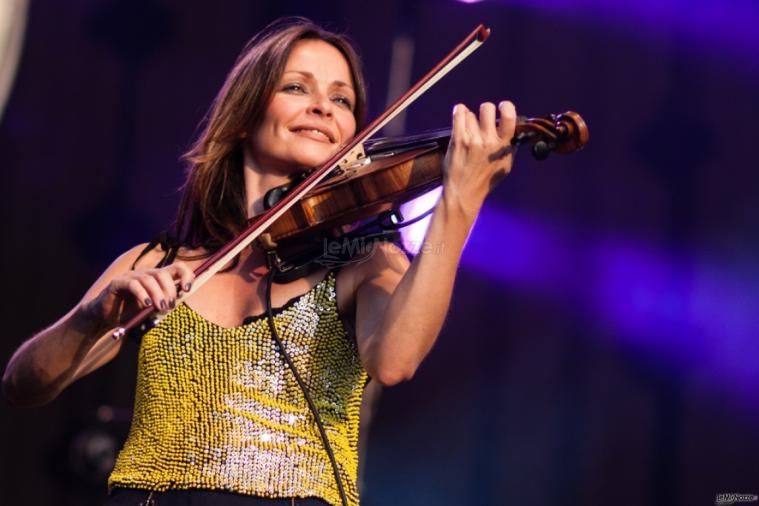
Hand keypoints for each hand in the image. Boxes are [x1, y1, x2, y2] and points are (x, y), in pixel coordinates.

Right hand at [82, 262, 195, 327]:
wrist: (105, 317)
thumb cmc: (131, 312)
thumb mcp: (152, 308)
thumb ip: (165, 302)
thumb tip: (179, 302)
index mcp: (157, 278)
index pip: (177, 267)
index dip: (186, 275)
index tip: (188, 289)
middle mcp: (146, 274)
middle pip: (163, 274)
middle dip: (170, 290)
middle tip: (170, 306)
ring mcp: (131, 276)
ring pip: (149, 279)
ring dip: (158, 294)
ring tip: (160, 308)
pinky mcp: (118, 282)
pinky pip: (133, 284)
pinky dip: (142, 294)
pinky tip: (146, 305)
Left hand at [442, 100, 516, 218]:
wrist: (463, 192)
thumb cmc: (485, 181)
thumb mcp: (505, 165)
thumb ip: (510, 147)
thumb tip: (515, 129)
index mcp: (503, 146)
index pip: (509, 117)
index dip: (506, 107)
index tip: (502, 107)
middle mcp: (489, 141)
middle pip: (487, 108)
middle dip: (485, 111)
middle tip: (483, 119)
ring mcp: (472, 140)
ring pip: (471, 114)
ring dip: (470, 120)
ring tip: (469, 132)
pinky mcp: (458, 140)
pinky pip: (459, 114)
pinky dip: (459, 112)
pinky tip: (460, 117)